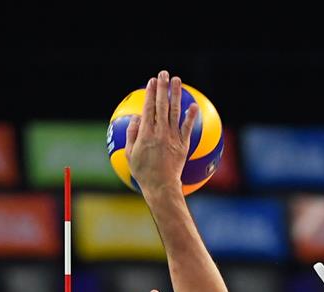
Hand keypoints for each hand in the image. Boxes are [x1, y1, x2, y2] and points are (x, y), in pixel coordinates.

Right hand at [125, 70, 197, 194]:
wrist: (161, 186)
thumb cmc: (143, 172)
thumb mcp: (130, 154)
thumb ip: (132, 134)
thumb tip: (138, 118)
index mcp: (145, 133)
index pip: (148, 107)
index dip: (150, 92)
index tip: (151, 81)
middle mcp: (160, 132)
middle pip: (161, 105)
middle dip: (162, 87)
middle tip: (164, 73)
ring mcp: (173, 138)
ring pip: (174, 112)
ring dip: (176, 94)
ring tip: (177, 81)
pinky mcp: (183, 145)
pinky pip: (187, 128)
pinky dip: (190, 116)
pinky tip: (193, 105)